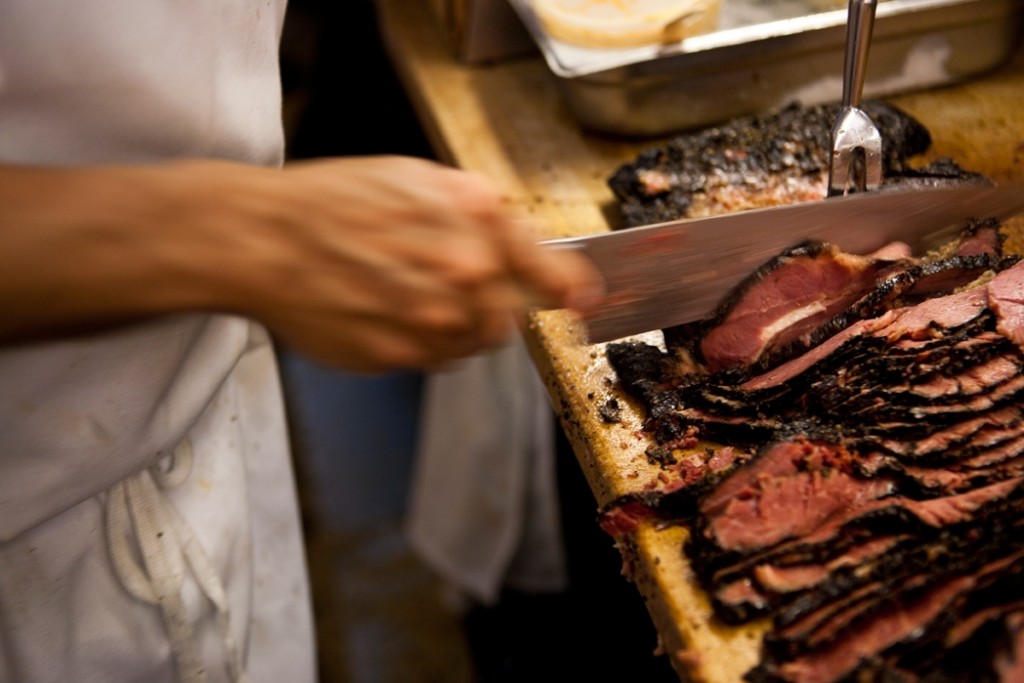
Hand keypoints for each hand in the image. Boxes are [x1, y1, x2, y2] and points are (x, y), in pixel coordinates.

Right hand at [0, 157, 602, 372]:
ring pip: (474, 343)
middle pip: (511, 316)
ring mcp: (433, 319)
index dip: (570, 290)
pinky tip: (383, 313)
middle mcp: (465, 270)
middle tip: (440, 286)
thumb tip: (542, 260)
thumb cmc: (334, 202)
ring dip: (454, 327)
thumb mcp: (418, 180)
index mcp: (476, 217)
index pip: (552, 271)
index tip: (584, 303)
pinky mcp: (400, 356)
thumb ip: (484, 216)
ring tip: (403, 296)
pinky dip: (421, 345)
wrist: (261, 239)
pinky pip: (435, 361)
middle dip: (486, 305)